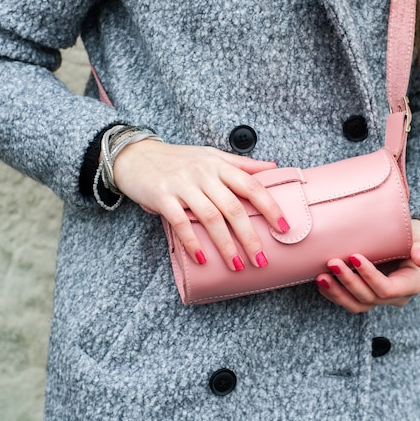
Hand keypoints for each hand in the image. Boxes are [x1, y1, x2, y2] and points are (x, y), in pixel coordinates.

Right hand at [112, 140, 288, 270]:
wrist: (135, 155)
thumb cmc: (178, 159)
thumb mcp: (211, 155)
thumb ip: (242, 164)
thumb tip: (273, 167)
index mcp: (219, 165)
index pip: (251, 186)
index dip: (270, 207)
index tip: (284, 227)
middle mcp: (203, 173)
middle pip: (233, 207)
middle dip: (250, 236)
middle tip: (261, 258)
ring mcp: (182, 185)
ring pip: (210, 217)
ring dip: (225, 244)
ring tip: (237, 265)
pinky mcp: (162, 196)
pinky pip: (180, 222)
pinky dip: (193, 242)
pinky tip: (203, 258)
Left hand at [315, 220, 419, 312]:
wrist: (409, 243)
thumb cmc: (414, 237)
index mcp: (409, 285)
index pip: (387, 289)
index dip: (370, 276)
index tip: (354, 256)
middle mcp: (394, 296)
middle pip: (368, 298)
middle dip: (348, 281)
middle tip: (333, 262)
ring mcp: (378, 299)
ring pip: (356, 305)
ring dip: (337, 292)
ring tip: (321, 276)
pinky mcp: (365, 296)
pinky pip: (348, 301)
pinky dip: (332, 294)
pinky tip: (321, 281)